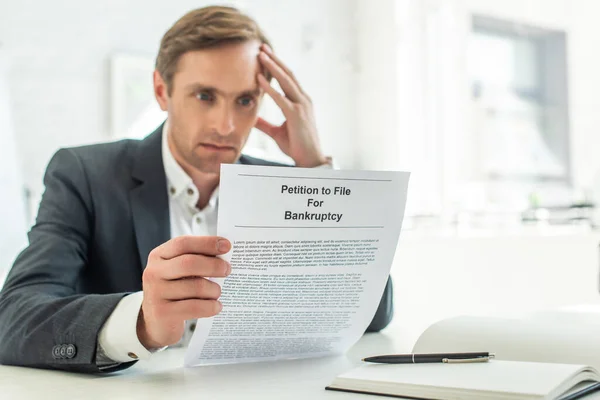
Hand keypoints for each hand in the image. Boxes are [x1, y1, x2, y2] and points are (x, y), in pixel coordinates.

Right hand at [137, 236, 230, 348]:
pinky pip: (194, 307)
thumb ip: (196, 259)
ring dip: (214, 289)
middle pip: (188, 263)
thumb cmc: (175, 290)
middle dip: (213, 265)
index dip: (206, 243)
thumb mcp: (179, 271)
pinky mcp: (162, 313)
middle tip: (227, 270)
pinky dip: (210, 306)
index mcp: (159, 256)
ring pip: (195, 287)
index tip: (227, 245)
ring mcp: (155, 293)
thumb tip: (224, 250)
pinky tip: (216, 306)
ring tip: (217, 292)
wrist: (157, 322)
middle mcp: (153, 272)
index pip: (183, 243)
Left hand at [255, 44, 327, 167]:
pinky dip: (269, 88)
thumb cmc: (296, 146)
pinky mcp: (296, 115)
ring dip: (272, 67)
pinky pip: (281, 98)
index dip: (277, 66)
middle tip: (262, 47)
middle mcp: (303, 100)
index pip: (288, 78)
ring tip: (260, 55)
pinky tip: (259, 79)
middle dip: (275, 60)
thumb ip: (264, 124)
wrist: (309, 160)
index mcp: (301, 101)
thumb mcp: (277, 132)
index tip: (265, 54)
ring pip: (286, 81)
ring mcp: (302, 106)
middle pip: (288, 74)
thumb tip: (251, 117)